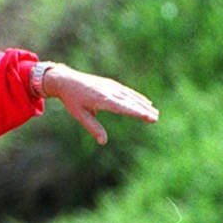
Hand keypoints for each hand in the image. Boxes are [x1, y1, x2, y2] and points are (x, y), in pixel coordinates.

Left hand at [42, 64, 159, 145]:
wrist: (66, 80)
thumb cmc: (72, 100)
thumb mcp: (80, 115)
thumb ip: (93, 128)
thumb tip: (103, 142)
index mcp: (101, 100)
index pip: (122, 107)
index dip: (136, 112)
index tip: (147, 116)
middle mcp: (109, 92)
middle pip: (130, 102)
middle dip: (143, 110)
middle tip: (156, 118)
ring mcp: (111, 86)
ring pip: (131, 96)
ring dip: (143, 104)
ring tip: (155, 112)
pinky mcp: (111, 84)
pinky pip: (127, 92)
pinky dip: (137, 97)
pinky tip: (146, 102)